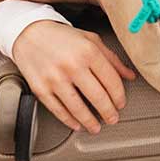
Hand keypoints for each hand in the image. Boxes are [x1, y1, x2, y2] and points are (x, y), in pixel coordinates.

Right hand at [9, 20, 136, 133]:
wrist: (29, 33)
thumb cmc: (62, 37)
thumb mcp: (91, 40)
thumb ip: (112, 59)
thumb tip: (130, 75)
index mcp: (88, 51)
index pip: (111, 81)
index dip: (119, 96)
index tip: (121, 104)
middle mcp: (72, 65)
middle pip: (98, 97)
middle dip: (108, 112)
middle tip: (112, 118)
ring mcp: (55, 79)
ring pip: (78, 108)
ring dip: (90, 122)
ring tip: (96, 127)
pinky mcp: (41, 89)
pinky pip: (58, 110)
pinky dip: (69, 121)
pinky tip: (76, 124)